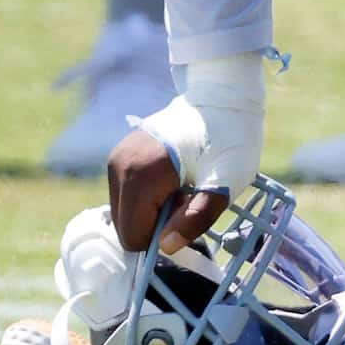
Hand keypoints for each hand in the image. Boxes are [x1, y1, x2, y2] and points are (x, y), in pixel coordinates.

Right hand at [107, 61, 265, 254]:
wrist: (218, 98)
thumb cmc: (228, 140)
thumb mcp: (224, 183)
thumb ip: (196, 218)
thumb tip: (166, 247)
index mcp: (139, 175)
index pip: (133, 235)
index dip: (163, 237)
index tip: (190, 214)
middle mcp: (117, 167)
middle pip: (126, 225)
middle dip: (157, 225)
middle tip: (189, 201)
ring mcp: (115, 160)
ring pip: (125, 212)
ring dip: (154, 213)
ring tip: (183, 189)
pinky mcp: (119, 156)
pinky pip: (126, 196)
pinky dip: (148, 200)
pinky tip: (172, 181)